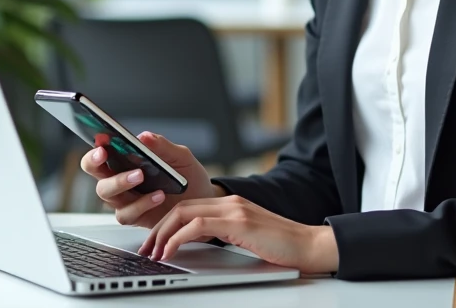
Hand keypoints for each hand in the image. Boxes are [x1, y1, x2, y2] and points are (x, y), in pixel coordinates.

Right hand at [80, 131, 217, 227]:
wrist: (202, 200)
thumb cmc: (187, 175)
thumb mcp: (180, 156)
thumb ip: (162, 146)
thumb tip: (144, 137)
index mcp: (125, 161)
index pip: (99, 155)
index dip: (94, 151)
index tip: (100, 145)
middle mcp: (119, 180)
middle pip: (96, 174)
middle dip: (98, 165)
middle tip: (107, 155)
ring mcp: (125, 199)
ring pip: (107, 194)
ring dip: (121, 183)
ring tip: (141, 175)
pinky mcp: (135, 217)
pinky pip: (127, 213)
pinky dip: (141, 204)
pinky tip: (158, 195)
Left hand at [138, 195, 338, 273]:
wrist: (309, 245)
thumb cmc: (282, 246)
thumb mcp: (247, 236)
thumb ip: (225, 233)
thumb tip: (198, 244)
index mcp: (231, 203)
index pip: (188, 206)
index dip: (166, 224)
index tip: (154, 243)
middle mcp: (230, 201)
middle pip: (181, 207)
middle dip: (158, 229)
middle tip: (146, 249)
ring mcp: (234, 209)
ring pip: (184, 213)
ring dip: (163, 235)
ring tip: (154, 254)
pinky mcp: (238, 221)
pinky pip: (197, 225)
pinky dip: (177, 238)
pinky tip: (170, 252)